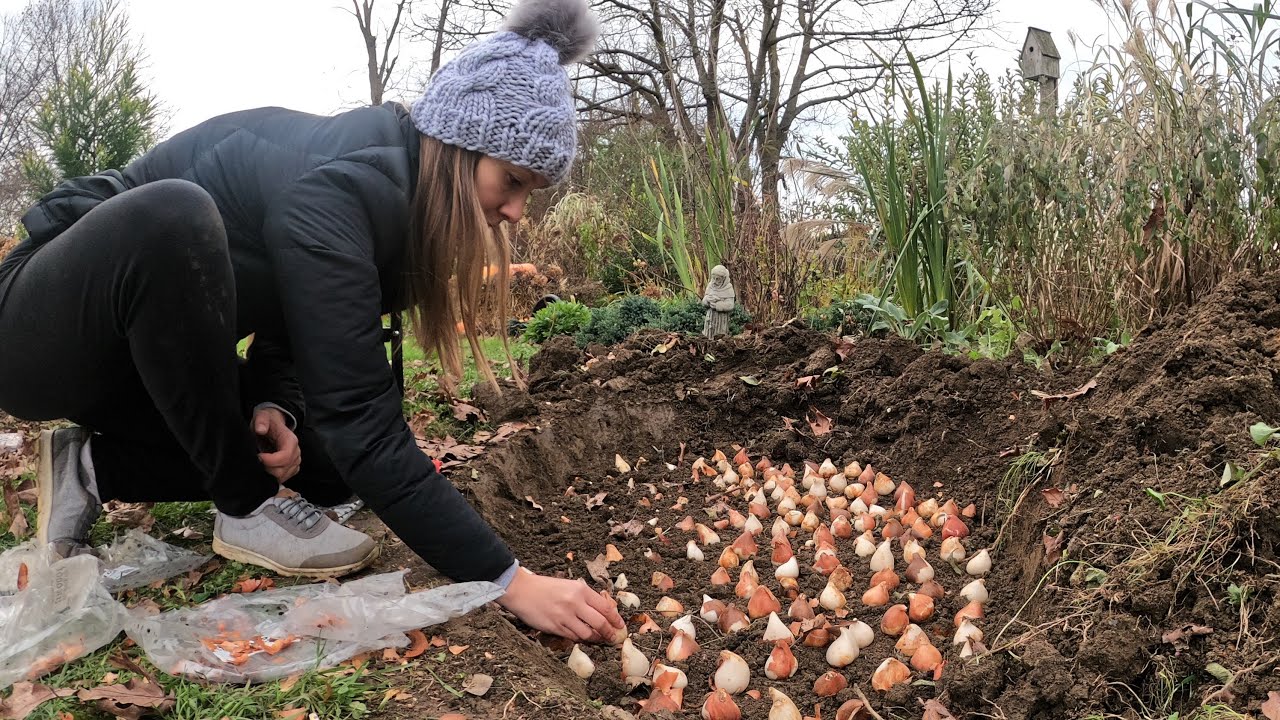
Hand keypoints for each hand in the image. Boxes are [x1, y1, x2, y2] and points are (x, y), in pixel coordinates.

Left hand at [252, 407, 300, 482]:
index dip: (270, 461)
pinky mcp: (292, 467)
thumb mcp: (262, 416)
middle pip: (283, 470)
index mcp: (290, 440)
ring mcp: (296, 460)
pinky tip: (266, 467)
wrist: (274, 424)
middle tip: (257, 460)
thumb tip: (260, 429)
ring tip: (260, 463)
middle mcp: (296, 452)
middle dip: (267, 468)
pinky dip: (274, 475)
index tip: (258, 457)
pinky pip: (285, 477)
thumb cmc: (268, 421)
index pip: (285, 457)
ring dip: (269, 473)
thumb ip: (261, 421)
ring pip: (283, 476)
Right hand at [497, 570, 625, 643]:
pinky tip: (582, 637)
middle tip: (614, 638)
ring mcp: (564, 616)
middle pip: (601, 623)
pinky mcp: (555, 627)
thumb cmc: (546, 587)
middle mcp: (575, 603)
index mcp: (580, 590)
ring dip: (595, 639)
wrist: (521, 590)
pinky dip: (580, 639)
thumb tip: (603, 612)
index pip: (606, 607)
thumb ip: (585, 597)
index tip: (621, 626)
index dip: (616, 619)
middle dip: (610, 633)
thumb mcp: (569, 585)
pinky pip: (573, 637)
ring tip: (598, 639)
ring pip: (588, 634)